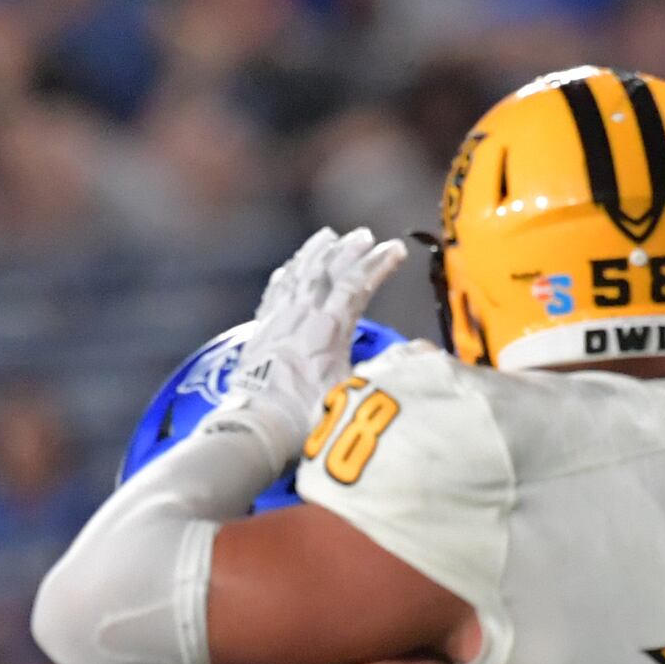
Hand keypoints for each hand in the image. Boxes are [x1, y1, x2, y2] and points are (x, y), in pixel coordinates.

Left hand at [220, 226, 409, 464]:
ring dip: (314, 252)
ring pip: (297, 274)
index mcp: (329, 328)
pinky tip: (288, 268)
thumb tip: (408, 356)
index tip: (394, 249)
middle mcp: (302, 316)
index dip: (377, 263)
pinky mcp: (258, 331)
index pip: (356, 283)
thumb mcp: (351, 392)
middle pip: (327, 270)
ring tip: (327, 236)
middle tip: (364, 236)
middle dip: (349, 249)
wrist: (256, 427)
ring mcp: (277, 320)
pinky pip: (273, 293)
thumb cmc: (305, 416)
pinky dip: (284, 276)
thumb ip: (379, 369)